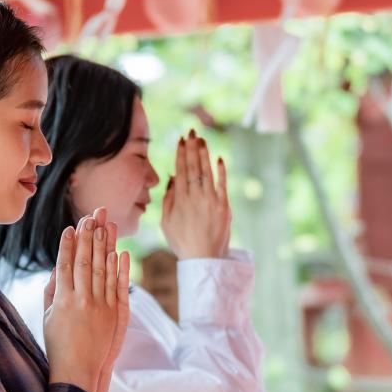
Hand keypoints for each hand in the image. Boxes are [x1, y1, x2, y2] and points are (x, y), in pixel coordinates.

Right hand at [42, 208, 128, 391]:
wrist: (78, 370)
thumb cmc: (59, 345)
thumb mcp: (48, 317)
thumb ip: (52, 292)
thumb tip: (56, 269)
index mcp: (60, 300)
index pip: (64, 265)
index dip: (67, 245)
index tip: (70, 228)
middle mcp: (80, 300)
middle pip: (83, 261)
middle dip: (87, 237)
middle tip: (90, 216)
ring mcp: (98, 306)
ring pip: (101, 269)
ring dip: (103, 246)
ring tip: (104, 226)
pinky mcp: (112, 314)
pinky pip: (115, 286)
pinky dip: (116, 268)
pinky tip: (117, 252)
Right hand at [160, 130, 231, 259]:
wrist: (204, 259)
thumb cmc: (183, 242)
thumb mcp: (167, 223)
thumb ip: (168, 200)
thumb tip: (173, 179)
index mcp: (180, 200)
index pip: (181, 171)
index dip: (181, 154)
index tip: (181, 140)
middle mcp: (196, 197)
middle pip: (194, 167)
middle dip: (192, 148)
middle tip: (192, 132)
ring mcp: (212, 201)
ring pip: (207, 172)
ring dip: (205, 154)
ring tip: (202, 140)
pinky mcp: (224, 206)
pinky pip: (223, 184)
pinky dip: (221, 171)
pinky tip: (219, 158)